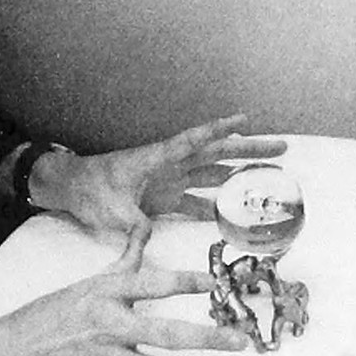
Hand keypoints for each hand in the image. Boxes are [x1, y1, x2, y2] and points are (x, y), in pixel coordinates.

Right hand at [0, 226, 244, 355]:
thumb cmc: (48, 318)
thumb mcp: (86, 282)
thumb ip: (124, 260)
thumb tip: (144, 227)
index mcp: (107, 293)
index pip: (155, 282)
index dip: (188, 280)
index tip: (217, 282)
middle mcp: (108, 326)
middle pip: (166, 333)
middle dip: (206, 339)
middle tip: (239, 342)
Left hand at [30, 113, 286, 240]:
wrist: (75, 188)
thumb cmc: (92, 190)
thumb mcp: (111, 209)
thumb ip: (132, 222)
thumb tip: (148, 236)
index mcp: (159, 158)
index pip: (195, 140)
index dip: (220, 130)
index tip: (246, 118)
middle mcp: (171, 164)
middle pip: (216, 153)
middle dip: (248, 149)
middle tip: (280, 146)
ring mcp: (171, 179)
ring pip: (212, 172)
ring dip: (239, 172)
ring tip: (270, 170)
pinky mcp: (165, 196)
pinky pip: (198, 198)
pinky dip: (216, 204)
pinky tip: (234, 213)